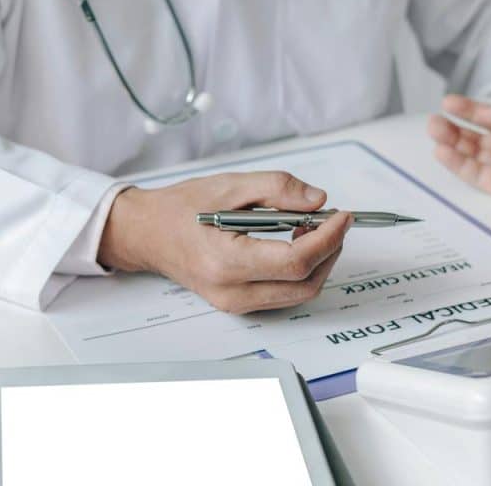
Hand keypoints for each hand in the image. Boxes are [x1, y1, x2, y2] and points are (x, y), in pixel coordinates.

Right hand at [98, 172, 351, 313]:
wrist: (147, 233)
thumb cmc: (180, 209)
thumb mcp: (229, 185)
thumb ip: (276, 188)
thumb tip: (318, 201)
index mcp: (226, 262)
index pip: (295, 261)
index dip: (328, 238)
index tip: (343, 216)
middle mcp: (232, 292)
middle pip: (305, 284)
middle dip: (330, 252)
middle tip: (334, 221)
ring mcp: (235, 304)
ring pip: (298, 294)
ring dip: (318, 263)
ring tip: (314, 229)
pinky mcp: (238, 305)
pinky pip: (284, 295)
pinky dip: (301, 272)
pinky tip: (295, 244)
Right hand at [427, 91, 490, 219]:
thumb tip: (485, 114)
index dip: (469, 109)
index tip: (448, 102)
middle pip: (476, 136)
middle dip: (453, 127)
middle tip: (434, 120)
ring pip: (472, 154)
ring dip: (450, 142)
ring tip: (434, 130)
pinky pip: (475, 175)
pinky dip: (457, 163)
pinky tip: (443, 150)